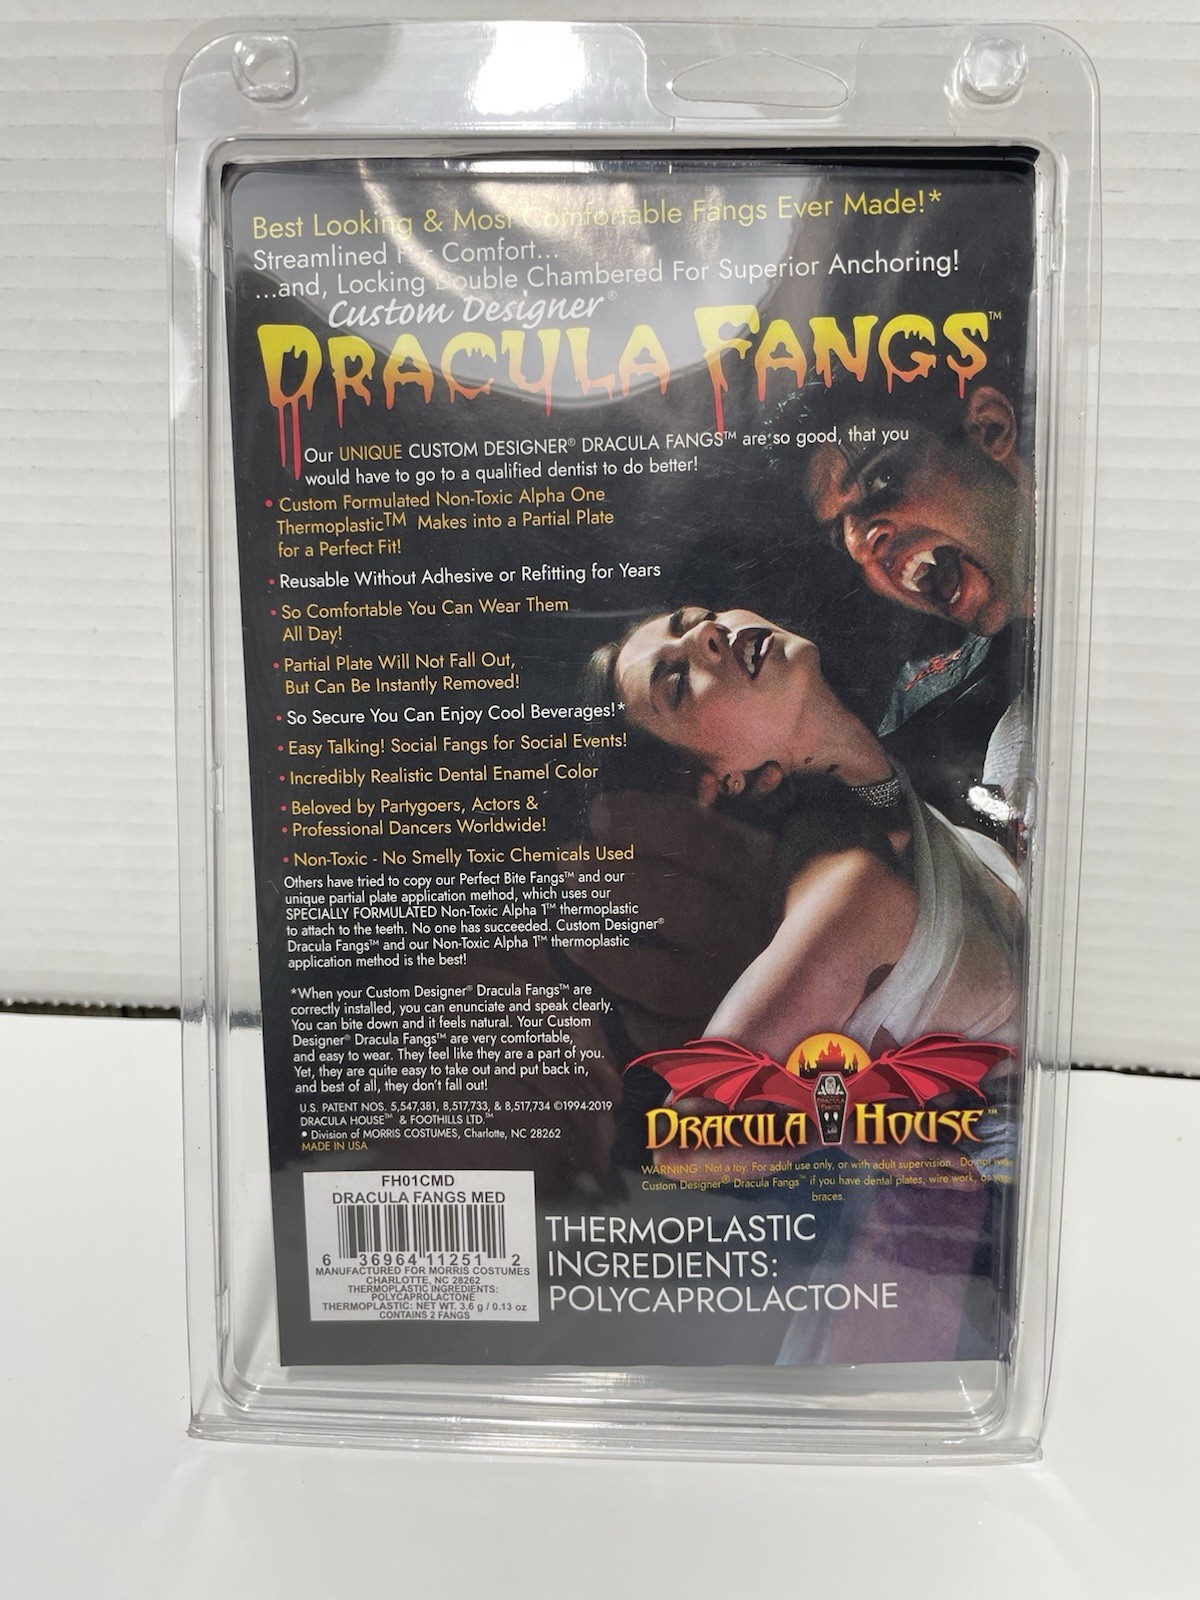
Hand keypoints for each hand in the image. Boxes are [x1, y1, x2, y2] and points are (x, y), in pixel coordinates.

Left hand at [564, 790, 775, 1052]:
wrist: (822, 962)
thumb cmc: (752, 889)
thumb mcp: (743, 848)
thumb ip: (692, 834)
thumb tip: (608, 818)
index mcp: (758, 869)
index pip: (699, 838)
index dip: (643, 822)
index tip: (598, 813)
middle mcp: (751, 927)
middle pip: (679, 907)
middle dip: (616, 883)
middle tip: (569, 864)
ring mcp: (737, 986)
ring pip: (665, 980)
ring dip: (609, 957)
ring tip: (570, 931)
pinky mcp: (725, 1036)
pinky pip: (670, 1037)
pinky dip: (637, 1021)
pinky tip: (614, 1001)